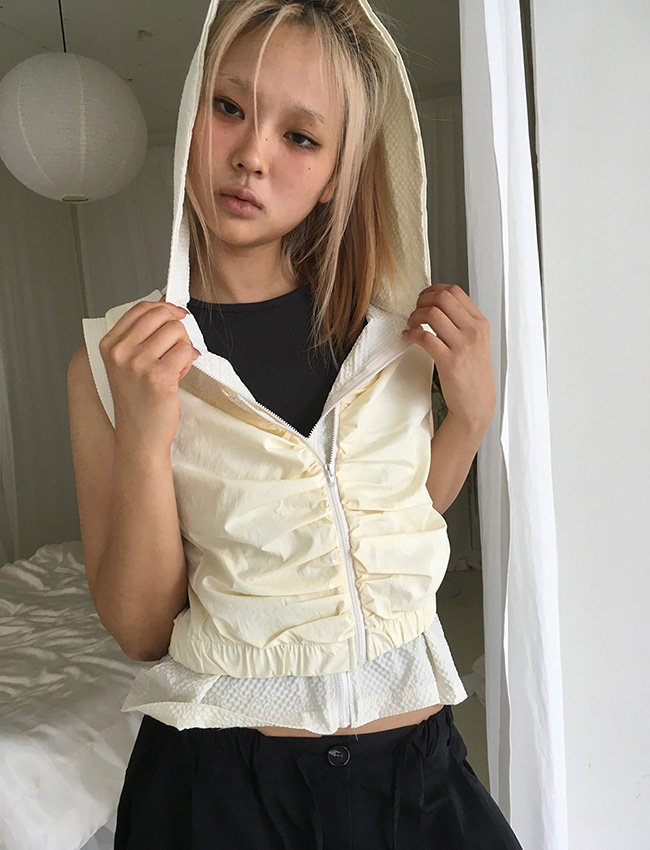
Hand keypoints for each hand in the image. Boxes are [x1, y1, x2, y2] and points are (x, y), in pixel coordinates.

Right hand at [99, 294, 199, 452]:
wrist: (139, 437)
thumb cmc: (138, 402)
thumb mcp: (129, 363)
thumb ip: (143, 336)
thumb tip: (166, 307)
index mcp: (109, 345)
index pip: (141, 308)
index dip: (164, 309)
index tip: (174, 318)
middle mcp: (120, 352)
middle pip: (161, 315)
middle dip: (177, 328)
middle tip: (176, 348)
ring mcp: (138, 364)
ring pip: (177, 331)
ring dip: (183, 347)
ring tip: (174, 366)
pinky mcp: (159, 376)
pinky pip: (186, 350)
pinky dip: (188, 362)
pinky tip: (178, 376)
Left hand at [402, 283, 495, 431]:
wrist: (476, 403)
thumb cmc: (472, 373)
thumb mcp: (476, 342)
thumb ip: (462, 323)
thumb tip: (436, 305)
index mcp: (480, 323)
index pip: (455, 291)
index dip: (433, 290)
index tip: (423, 299)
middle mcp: (474, 331)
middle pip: (443, 298)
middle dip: (422, 301)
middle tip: (415, 312)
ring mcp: (463, 346)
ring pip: (432, 314)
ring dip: (415, 316)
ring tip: (411, 325)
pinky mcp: (449, 362)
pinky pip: (425, 337)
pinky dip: (411, 334)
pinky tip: (408, 337)